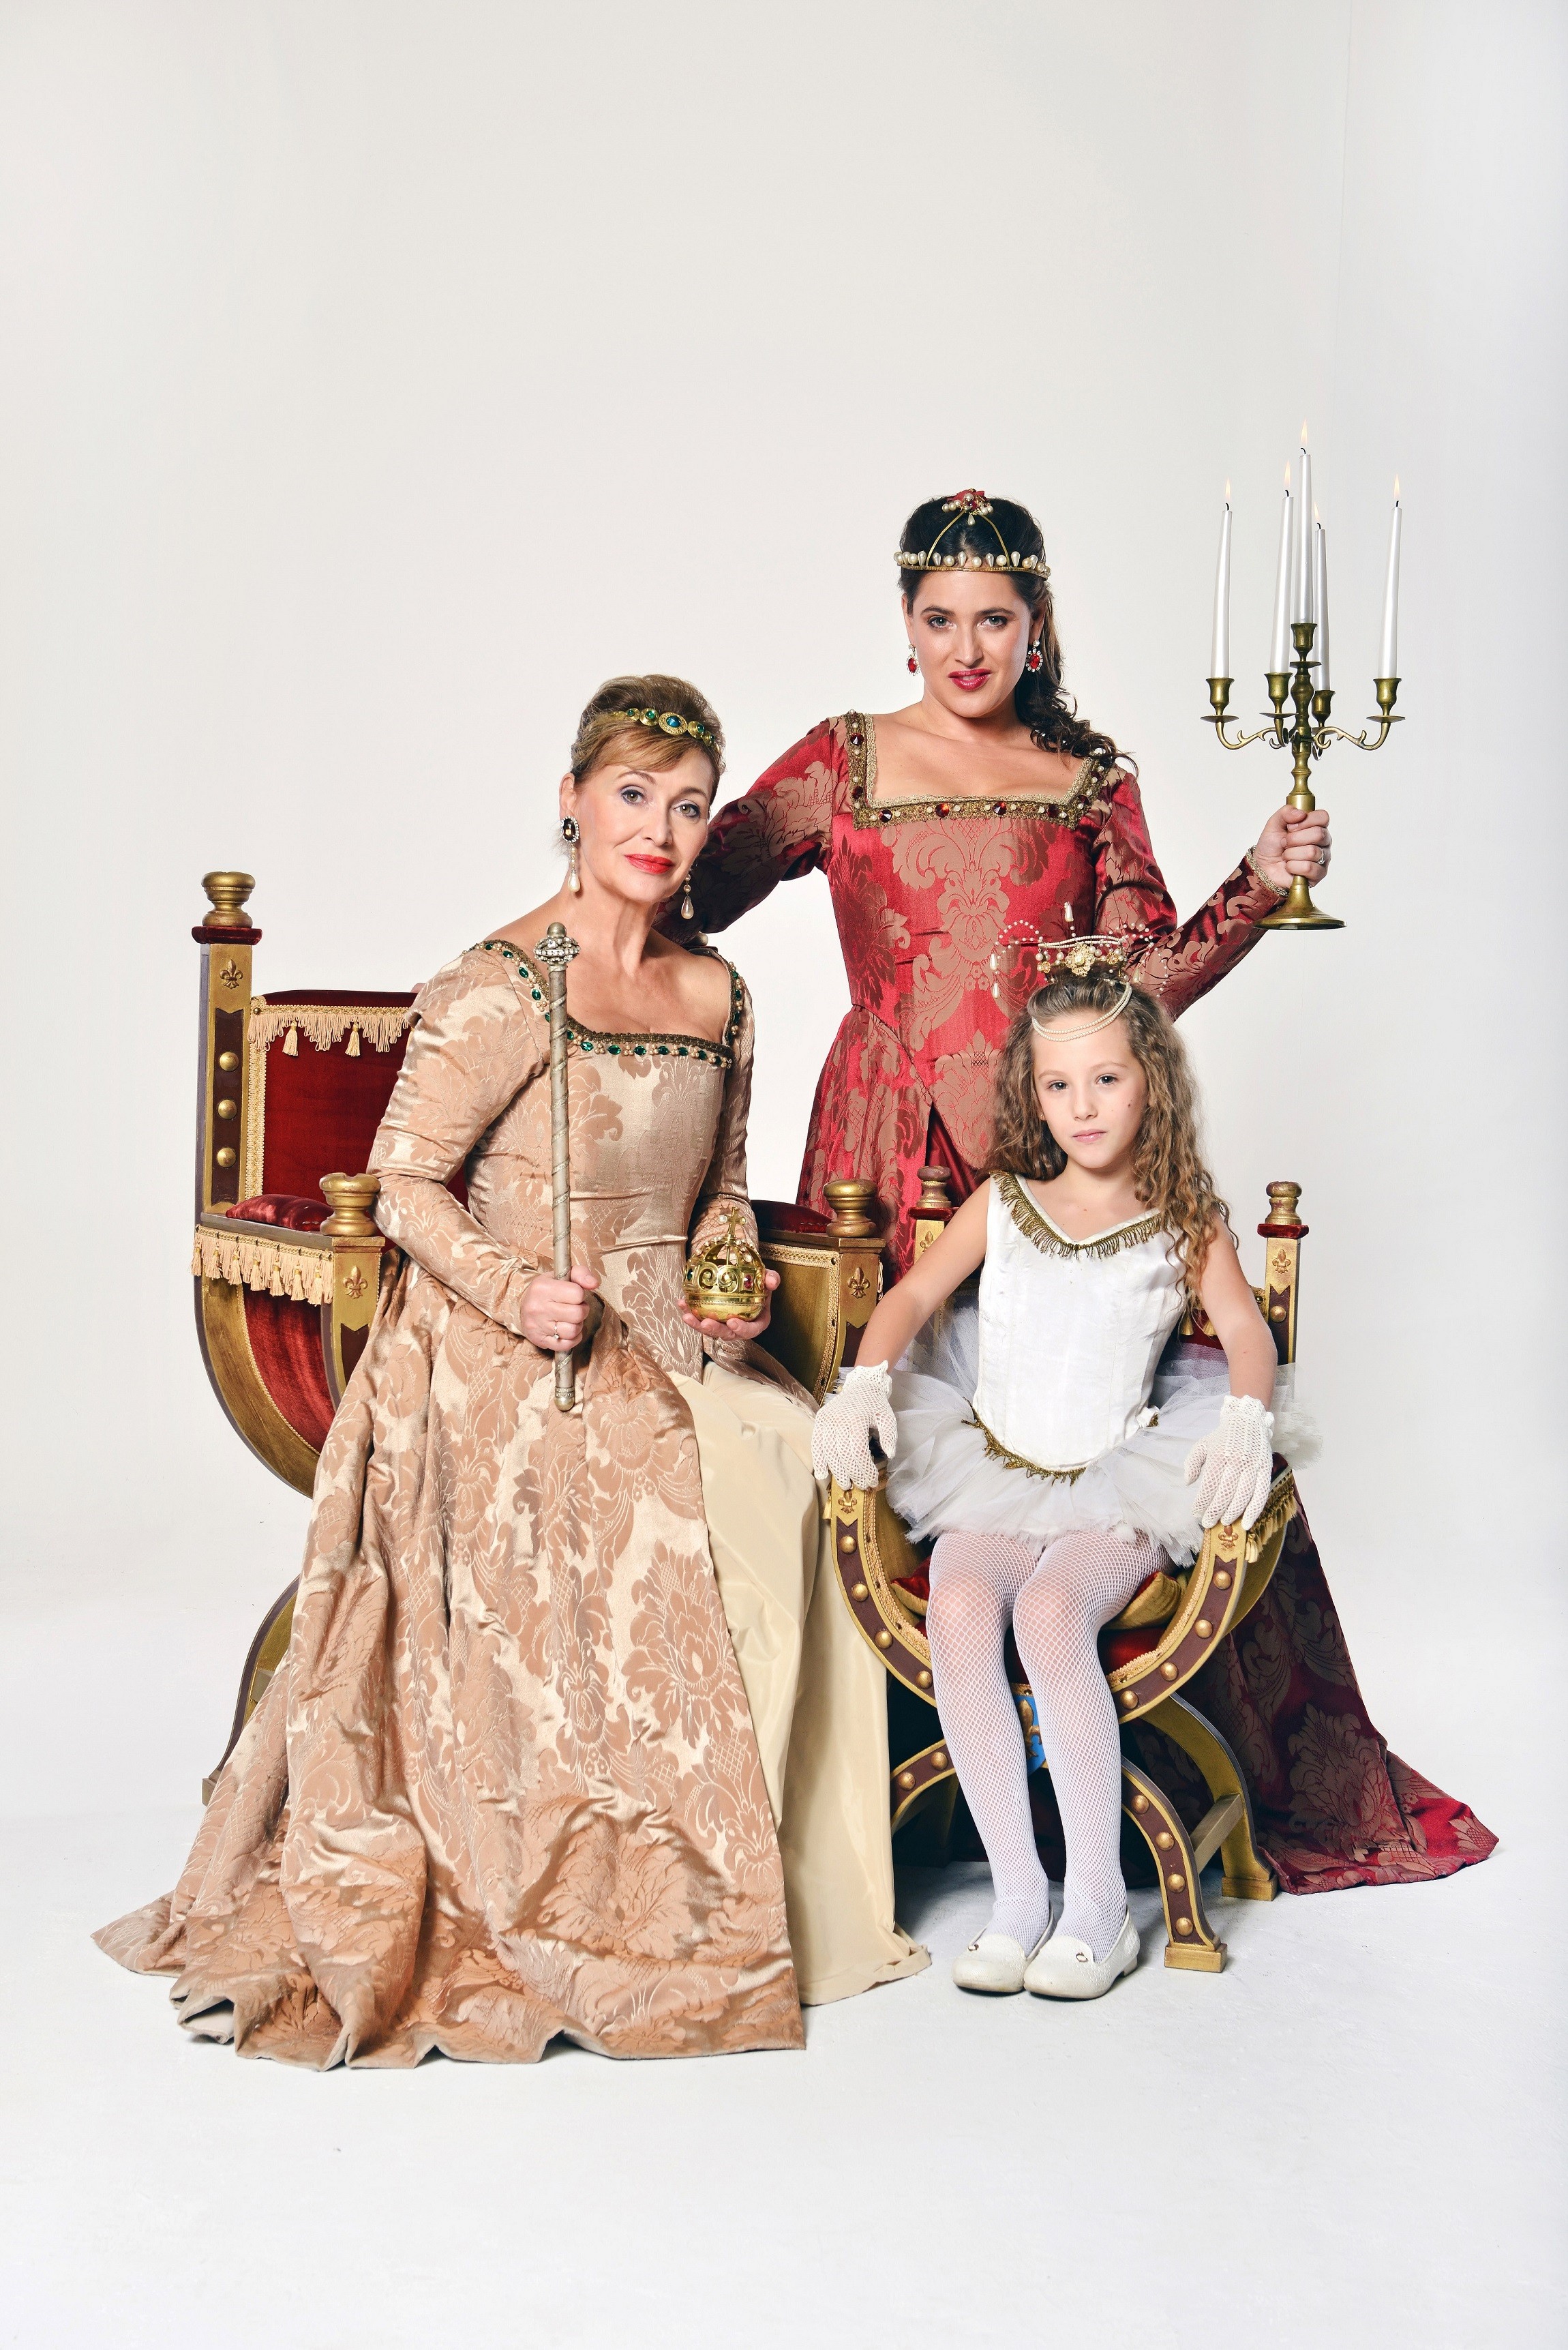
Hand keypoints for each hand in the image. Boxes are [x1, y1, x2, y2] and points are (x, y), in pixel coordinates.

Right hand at [521, 1265, 599, 1351]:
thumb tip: (594, 1283)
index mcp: (543, 1288)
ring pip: (573, 1331)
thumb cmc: (546, 1290)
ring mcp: (538, 1326)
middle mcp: (538, 1307)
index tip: (574, 1295)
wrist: (521, 1307)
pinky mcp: (540, 1340)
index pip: (577, 1293)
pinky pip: (567, 1345)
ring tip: (570, 1319)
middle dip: (582, 1311)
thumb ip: (580, 1273)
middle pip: (577, 1314)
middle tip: (575, 1308)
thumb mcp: (560, 1275)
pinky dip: (573, 1339)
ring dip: (577, 1325)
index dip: (580, 1295)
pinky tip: (568, 1331)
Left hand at [681, 1267, 778, 1343]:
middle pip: (726, 1334)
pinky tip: (681, 1302)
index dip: (741, 1329)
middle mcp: (739, 1328)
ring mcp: (724, 1325)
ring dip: (697, 1324)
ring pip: (710, 1329)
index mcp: (756, 1323)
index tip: (732, 1322)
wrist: (745, 1279)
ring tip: (687, 1315)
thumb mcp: (768, 1278)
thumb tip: (772, 1281)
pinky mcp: (711, 1319)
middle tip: (705, 1323)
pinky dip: (690, 1311)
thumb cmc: (759, 1282)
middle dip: (714, 1330)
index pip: (750, 1330)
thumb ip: (772, 1279)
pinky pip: (699, 1318)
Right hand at [810, 1362, 896, 1489]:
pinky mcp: (819, 1420)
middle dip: (852, 1474)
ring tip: (845, 1484)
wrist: (861, 1385)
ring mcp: (827, 1420)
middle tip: (860, 1486)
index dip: (864, 1470)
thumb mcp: (888, 1418)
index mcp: (857, 1419)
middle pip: (843, 1455)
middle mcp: (839, 1420)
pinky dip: (818, 1460)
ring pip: (828, 1452)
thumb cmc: (876, 1405)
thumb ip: (889, 1437)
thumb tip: (889, 1456)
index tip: (871, 1481)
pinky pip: (816, 1444)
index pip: (858, 1452)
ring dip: (836, 1471)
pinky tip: (822, 1474)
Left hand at [1184, 1394, 1273, 1529]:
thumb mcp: (1202, 1445)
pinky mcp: (1266, 1470)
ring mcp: (1253, 1466)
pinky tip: (1246, 1523)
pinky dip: (1254, 1511)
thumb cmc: (1222, 1438)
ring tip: (1224, 1522)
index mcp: (1219, 1455)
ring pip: (1243, 1497)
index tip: (1195, 1513)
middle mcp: (1237, 1461)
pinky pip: (1261, 1494)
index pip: (1209, 1485)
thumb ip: (1192, 1463)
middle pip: (1225, 1493)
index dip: (1202, 1502)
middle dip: (1214, 1511)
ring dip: (1233, 1513)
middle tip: (1207, 1522)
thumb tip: (1188, 1482)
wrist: (1247, 1421)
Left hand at [1253, 803, 1331, 893]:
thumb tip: (1301, 814)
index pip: (1323, 817)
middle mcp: (1323, 841)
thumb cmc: (1272, 846)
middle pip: (1318, 834)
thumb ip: (1286, 812)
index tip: (1290, 828)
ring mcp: (1323, 858)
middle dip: (1294, 839)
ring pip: (1312, 852)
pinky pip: (1308, 867)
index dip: (1305, 821)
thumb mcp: (1274, 824)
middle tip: (1285, 843)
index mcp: (1316, 826)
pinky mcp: (1319, 874)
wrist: (1264, 867)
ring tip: (1286, 856)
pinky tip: (1290, 867)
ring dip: (1291, 854)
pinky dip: (1292, 867)